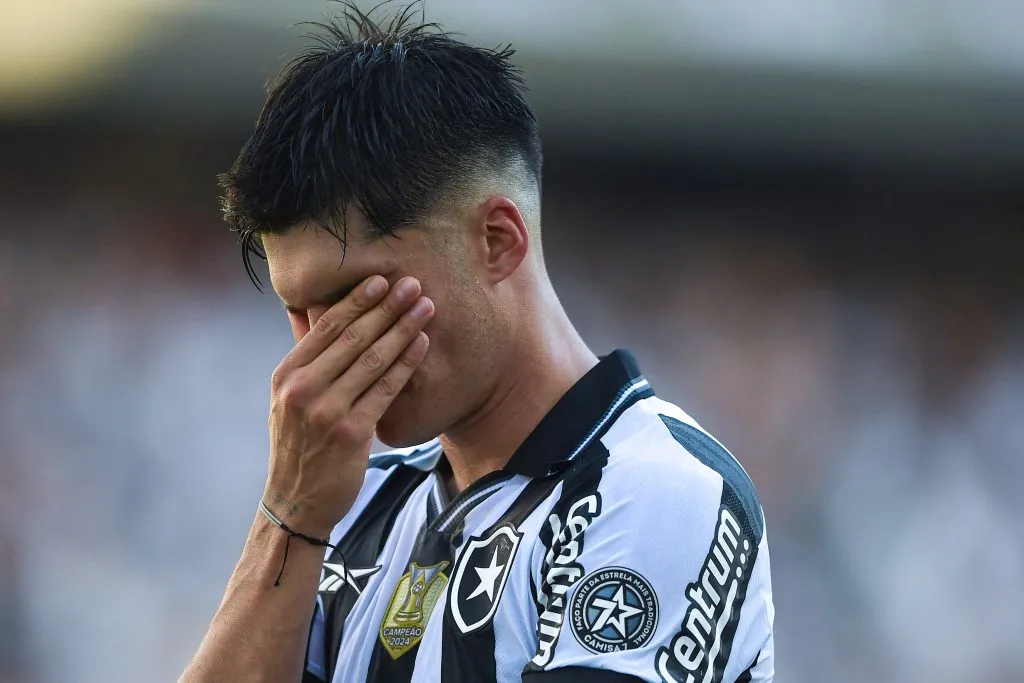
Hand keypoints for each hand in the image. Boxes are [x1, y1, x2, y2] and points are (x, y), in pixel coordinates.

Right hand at [263, 275, 433, 537]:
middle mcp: (302, 389)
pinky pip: (385, 390)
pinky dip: (405, 364)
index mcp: (286, 375)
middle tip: (412, 284)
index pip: (325, 328)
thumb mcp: (289, 400)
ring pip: (372, 360)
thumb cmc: (299, 445)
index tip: (380, 280)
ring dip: (402, 329)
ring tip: (425, 306)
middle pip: (352, 338)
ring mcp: (326, 411)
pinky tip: (422, 344)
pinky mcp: (351, 433)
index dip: (356, 301)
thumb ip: (307, 362)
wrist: (296, 502)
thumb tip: (318, 315)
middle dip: (386, 307)